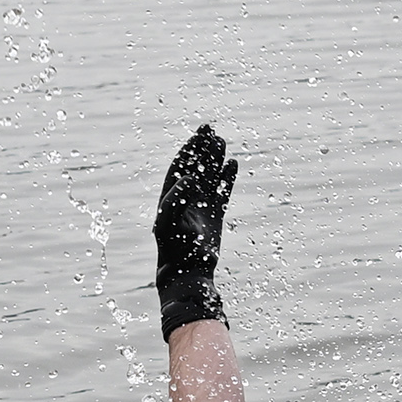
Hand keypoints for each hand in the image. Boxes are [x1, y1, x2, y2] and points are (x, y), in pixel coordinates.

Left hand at [152, 123, 235, 333]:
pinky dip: (227, 178)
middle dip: (201, 149)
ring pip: (209, 177)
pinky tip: (233, 164)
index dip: (190, 149)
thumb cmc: (174, 250)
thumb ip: (176, 200)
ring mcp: (201, 206)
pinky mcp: (215, 216)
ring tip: (222, 141)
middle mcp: (185, 199)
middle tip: (210, 129)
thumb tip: (190, 179)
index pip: (181, 166)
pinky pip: (222, 192)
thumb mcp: (168, 223)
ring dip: (214, 160)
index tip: (200, 133)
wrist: (187, 272)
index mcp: (170, 197)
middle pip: (195, 167)